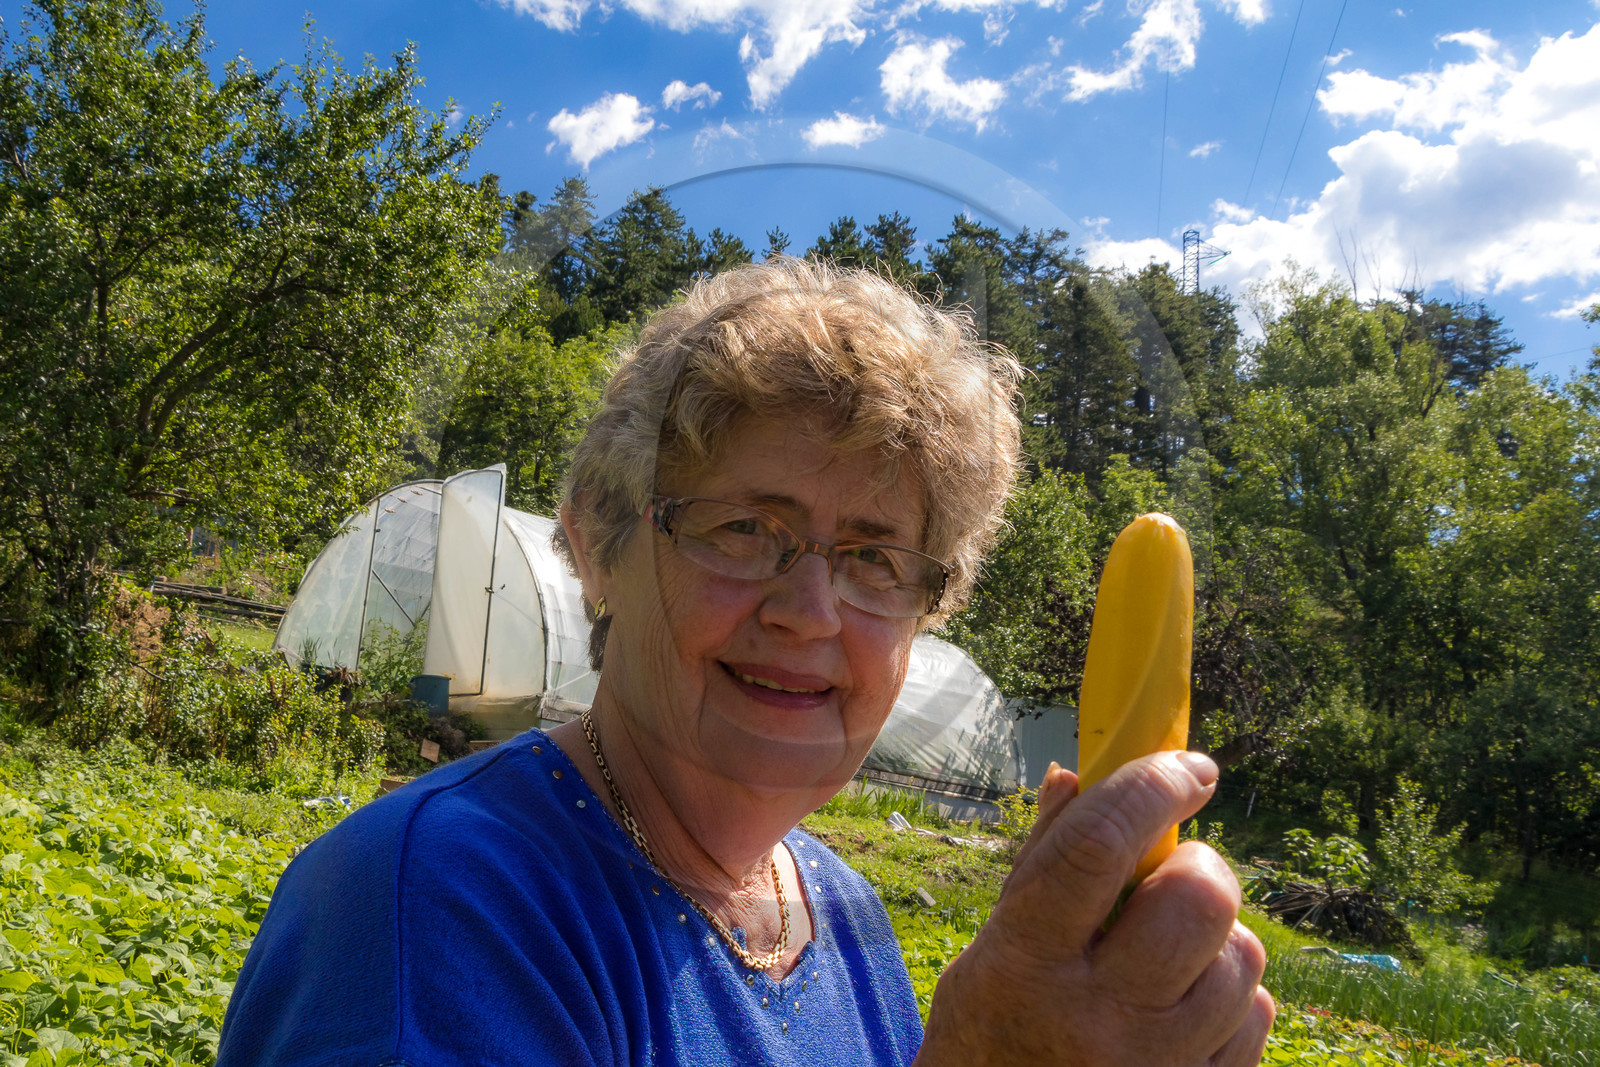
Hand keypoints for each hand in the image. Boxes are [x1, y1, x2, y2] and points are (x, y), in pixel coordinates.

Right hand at [915, 752, 1273, 1066]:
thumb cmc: (991, 1033)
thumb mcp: (993, 950)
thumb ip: (1042, 864)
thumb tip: (1078, 776)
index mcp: (1026, 962)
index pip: (1099, 846)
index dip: (1151, 787)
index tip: (1186, 765)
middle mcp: (1096, 1019)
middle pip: (1197, 901)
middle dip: (1200, 865)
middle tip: (1177, 872)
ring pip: (1241, 958)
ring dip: (1218, 937)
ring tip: (1172, 953)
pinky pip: (1257, 1016)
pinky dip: (1233, 995)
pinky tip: (1185, 1005)